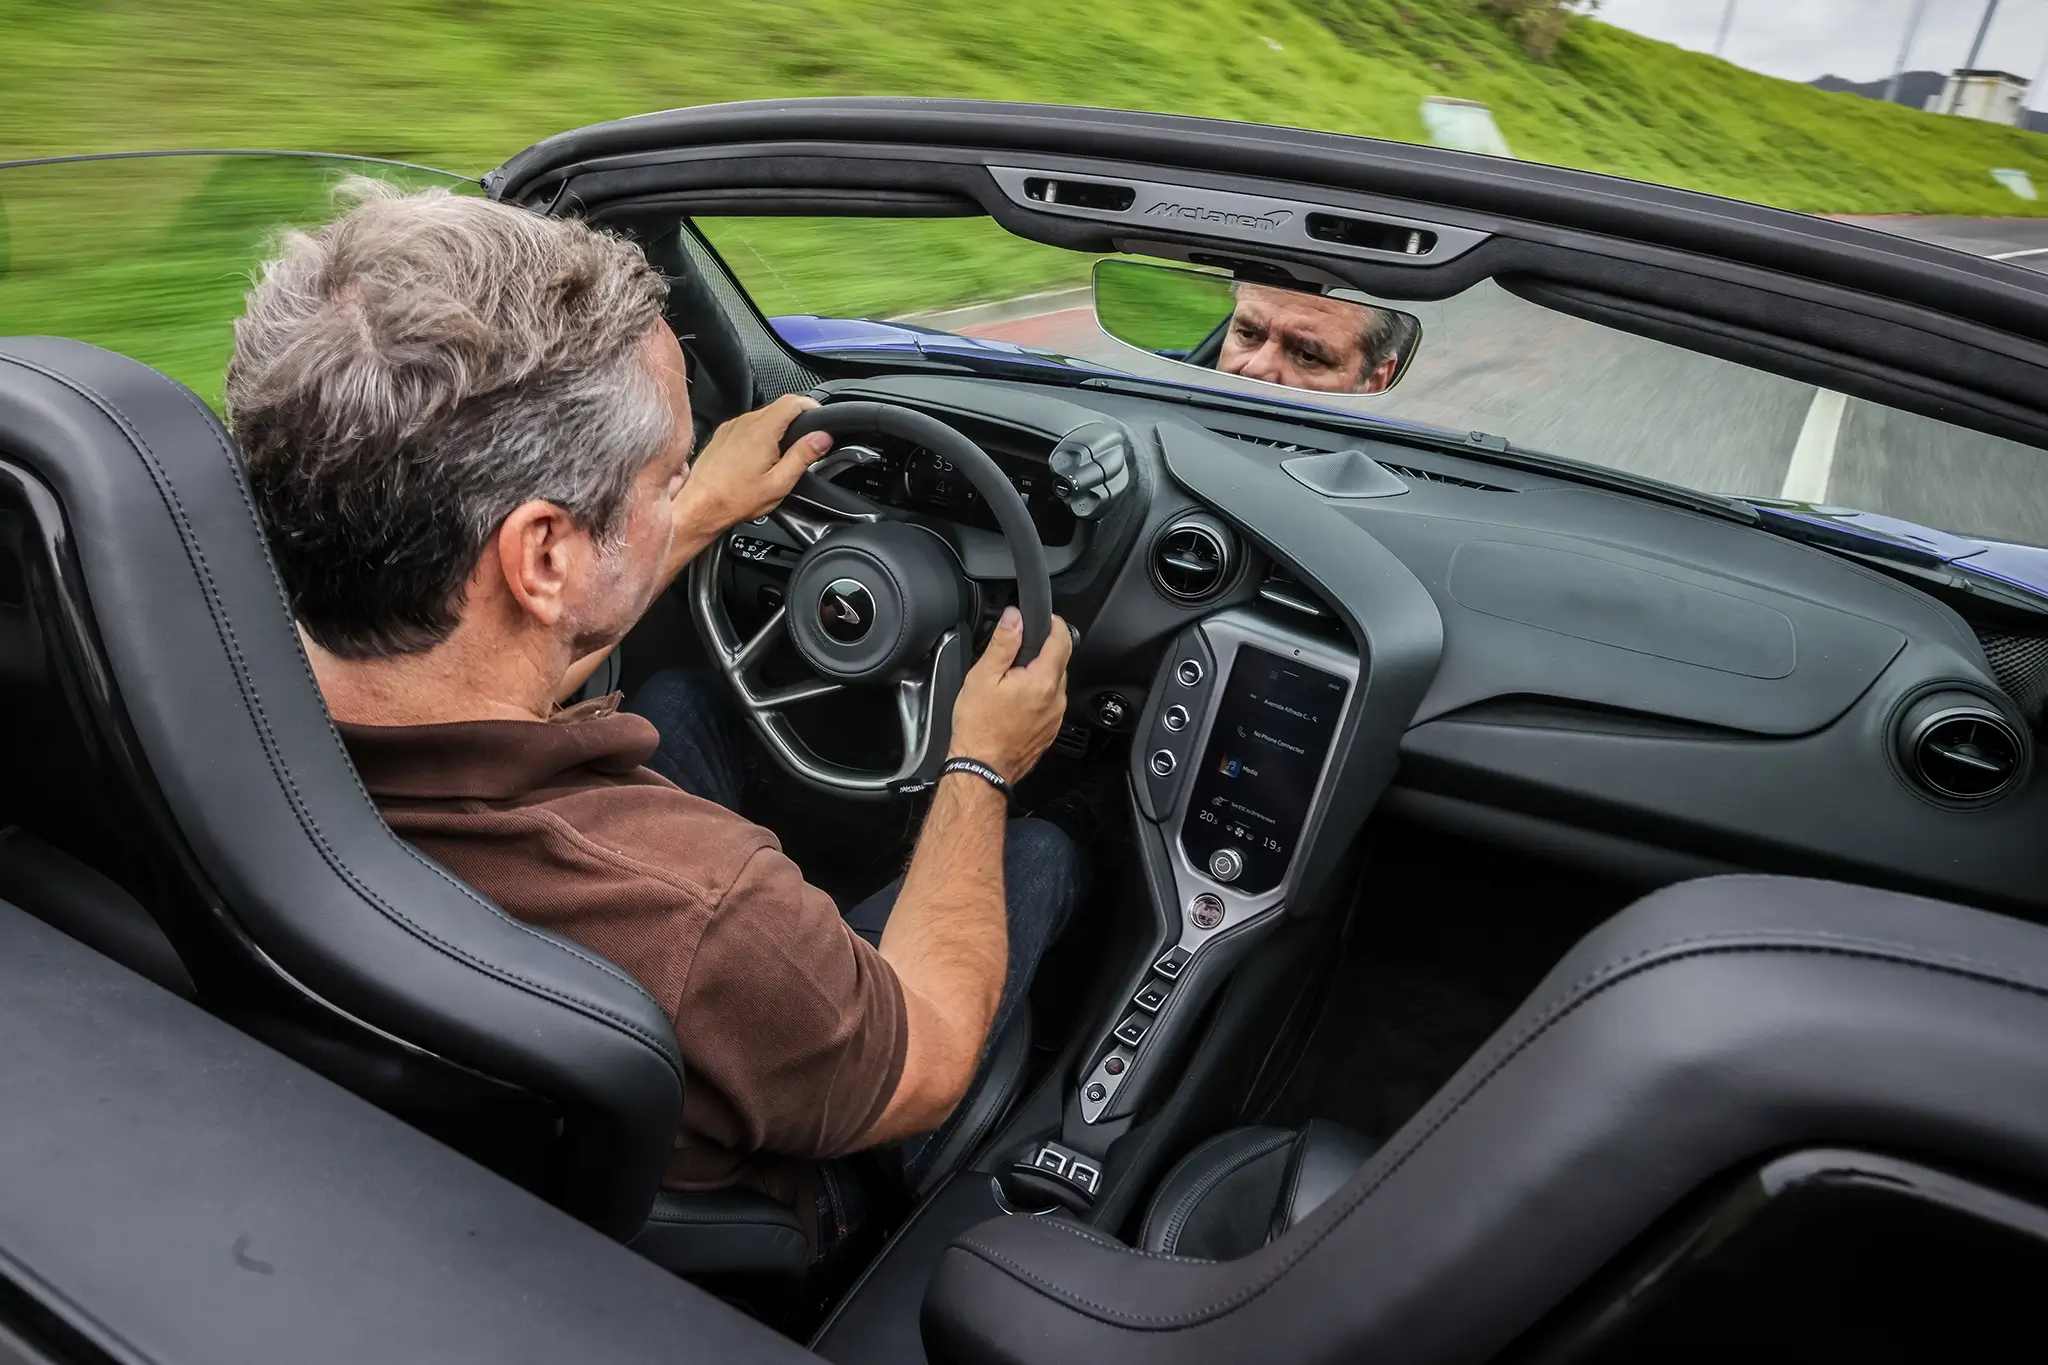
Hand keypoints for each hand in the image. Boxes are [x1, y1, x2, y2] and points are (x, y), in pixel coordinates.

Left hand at [667, 395, 833, 570]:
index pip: (793, 401)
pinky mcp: (723, 435)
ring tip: (780, 456)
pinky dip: (759, 436)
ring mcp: (732, 427)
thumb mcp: (779, 483)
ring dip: (777, 430)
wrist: (699, 506)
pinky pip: (748, 426)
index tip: (820, 419)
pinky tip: (759, 459)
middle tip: (804, 443)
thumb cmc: (733, 499)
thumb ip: (802, 456)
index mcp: (762, 431)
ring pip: (763, 417)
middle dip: (796, 421)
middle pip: (779, 408)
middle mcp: (745, 422)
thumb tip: (822, 438)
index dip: (811, 406)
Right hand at [948, 606, 1072, 785]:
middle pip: (1060, 661)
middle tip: (1019, 649)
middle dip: (1044, 650)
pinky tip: (1016, 702)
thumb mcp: (983, 676)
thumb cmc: (978, 727)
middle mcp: (1056, 699)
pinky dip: (1038, 695)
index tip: (1046, 619)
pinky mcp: (1050, 730)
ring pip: (1055, 683)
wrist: (981, 768)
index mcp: (1042, 681)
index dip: (1055, 624)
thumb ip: (1003, 643)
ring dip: (1040, 674)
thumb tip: (1014, 618)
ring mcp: (1056, 717)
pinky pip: (1050, 703)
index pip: (1062, 640)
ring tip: (1012, 679)